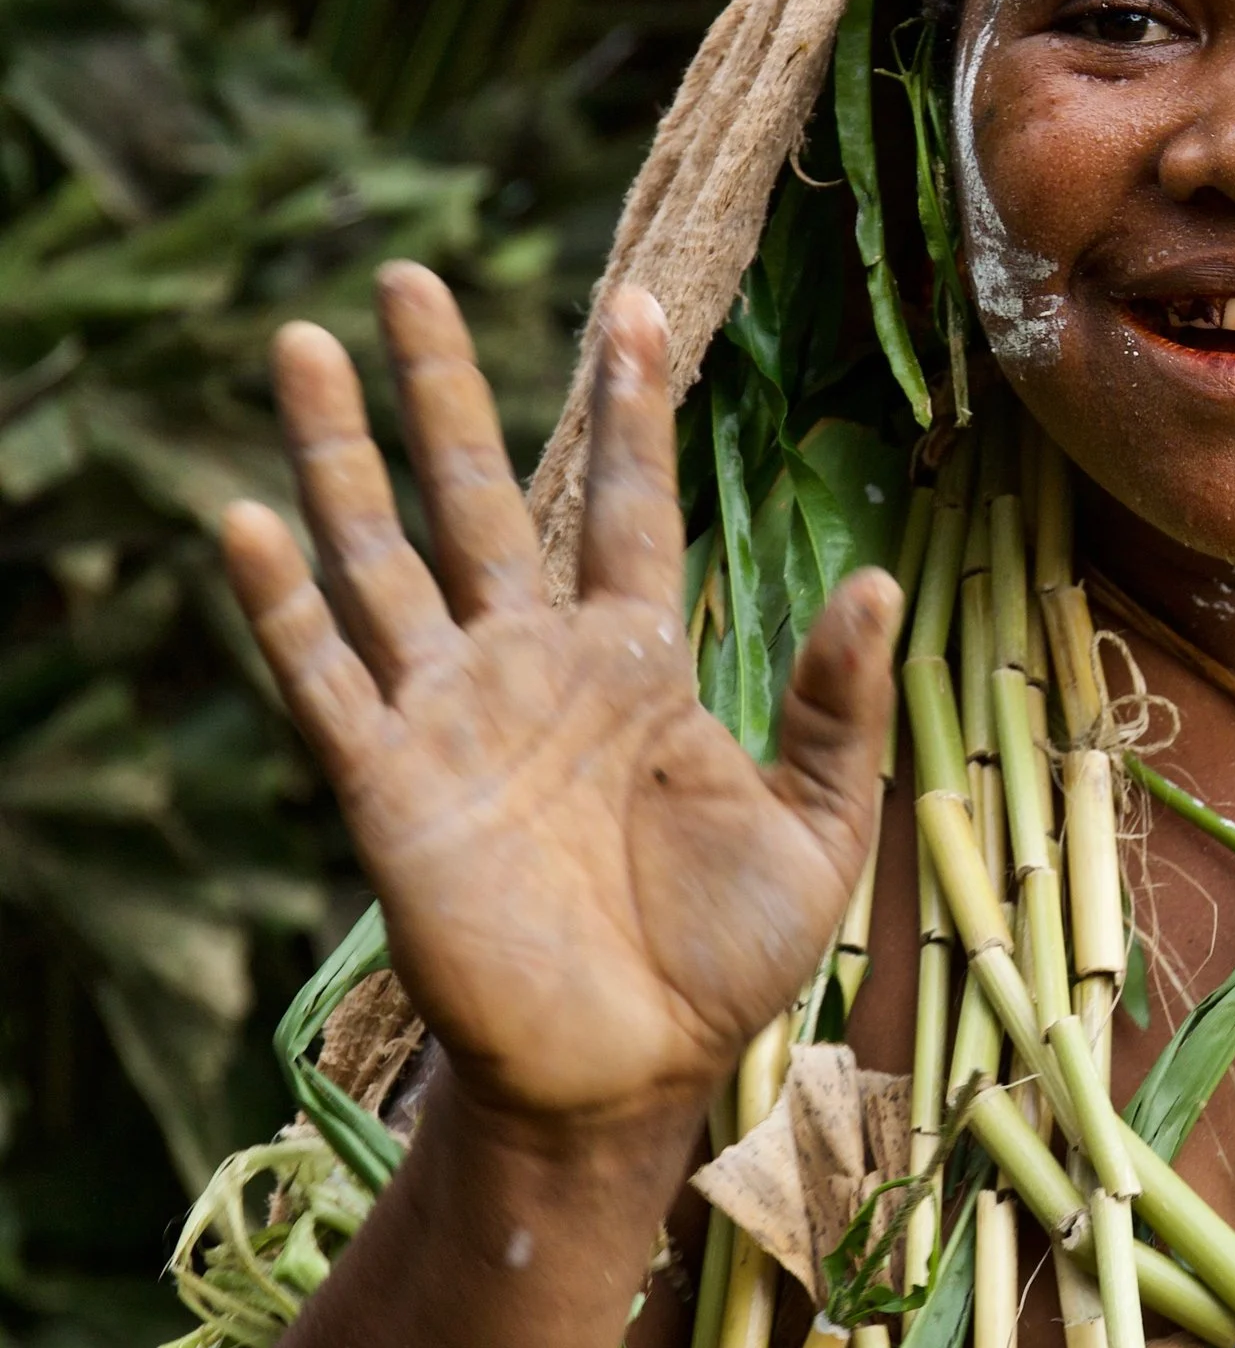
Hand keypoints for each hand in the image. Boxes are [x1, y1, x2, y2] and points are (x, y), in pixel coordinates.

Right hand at [222, 265, 897, 1126]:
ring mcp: (450, 717)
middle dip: (438, 387)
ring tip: (298, 346)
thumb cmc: (725, 962)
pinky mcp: (389, 784)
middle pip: (472, 494)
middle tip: (400, 273)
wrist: (632, 1073)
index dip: (625, 410)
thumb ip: (838, 703)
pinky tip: (243, 520)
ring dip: (336, 454)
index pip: (622, 505)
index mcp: (634, 663)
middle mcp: (530, 667)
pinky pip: (325, 676)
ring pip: (381, 556)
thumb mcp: (818, 825)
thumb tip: (879, 576)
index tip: (630, 308)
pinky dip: (282, 602)